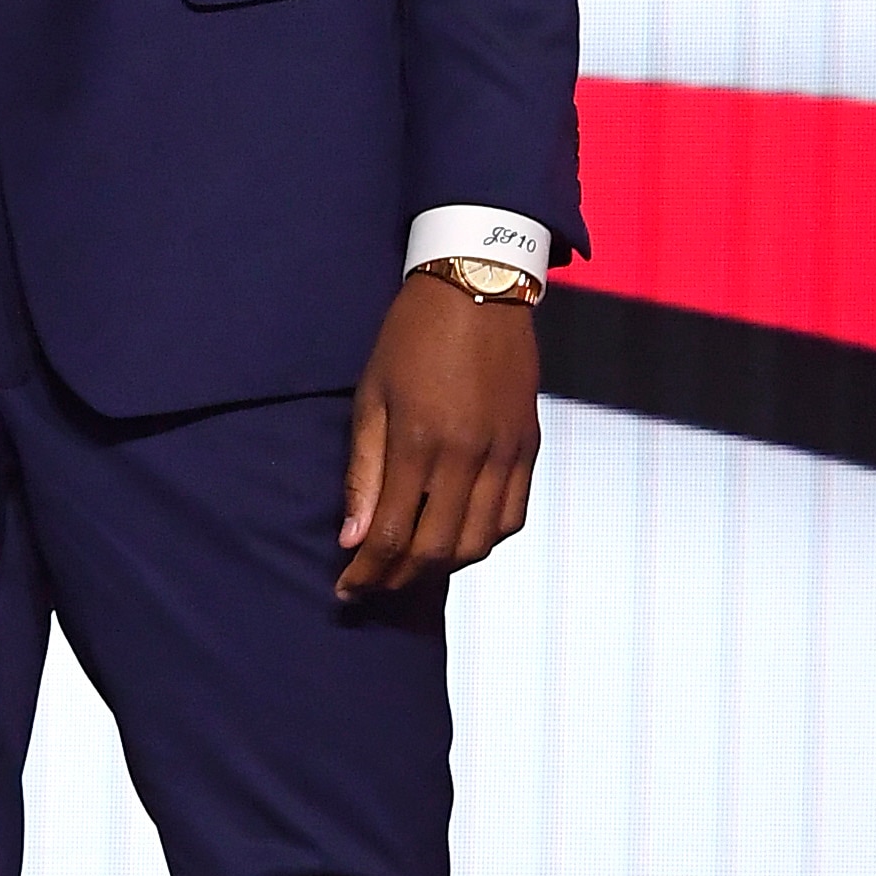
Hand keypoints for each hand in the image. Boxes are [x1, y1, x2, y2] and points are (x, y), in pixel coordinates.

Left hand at [338, 275, 539, 599]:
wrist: (478, 286)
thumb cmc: (410, 338)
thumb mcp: (371, 396)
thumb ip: (363, 471)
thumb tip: (352, 539)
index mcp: (418, 440)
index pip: (391, 534)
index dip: (366, 572)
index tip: (346, 589)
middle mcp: (467, 455)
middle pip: (436, 549)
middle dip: (399, 579)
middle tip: (374, 586)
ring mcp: (505, 452)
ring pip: (480, 542)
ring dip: (443, 566)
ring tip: (412, 566)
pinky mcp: (529, 445)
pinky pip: (513, 516)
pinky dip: (485, 539)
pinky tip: (458, 537)